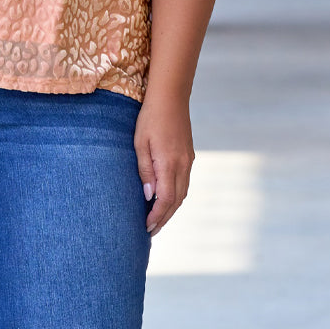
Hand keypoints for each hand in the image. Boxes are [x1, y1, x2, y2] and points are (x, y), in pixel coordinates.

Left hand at [134, 91, 195, 234]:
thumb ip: (144, 171)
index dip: (157, 216)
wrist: (171, 97)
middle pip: (176, 201)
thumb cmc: (150, 118)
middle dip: (163, 218)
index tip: (146, 227)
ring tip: (156, 220)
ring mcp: (188, 161)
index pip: (166, 199)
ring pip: (182, 193)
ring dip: (170, 209)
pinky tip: (165, 200)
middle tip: (150, 231)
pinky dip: (175, 196)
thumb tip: (149, 196)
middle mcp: (183, 165)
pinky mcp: (189, 156)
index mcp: (169, 163)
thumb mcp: (140, 144)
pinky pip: (184, 183)